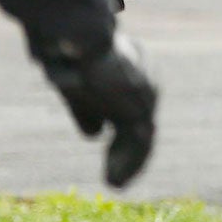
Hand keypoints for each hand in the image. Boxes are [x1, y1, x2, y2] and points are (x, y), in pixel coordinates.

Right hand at [43, 33, 158, 187]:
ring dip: (129, 164)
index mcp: (134, 82)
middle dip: (129, 156)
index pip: (135, 119)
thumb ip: (88, 110)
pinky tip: (114, 181)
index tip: (112, 162)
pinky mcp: (139, 106)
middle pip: (141, 130)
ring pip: (142, 140)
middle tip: (115, 179)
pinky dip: (128, 164)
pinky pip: (138, 142)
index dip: (125, 143)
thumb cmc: (75, 57)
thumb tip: (95, 135)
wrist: (83, 37)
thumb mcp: (78, 87)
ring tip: (115, 184)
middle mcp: (145, 90)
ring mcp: (145, 98)